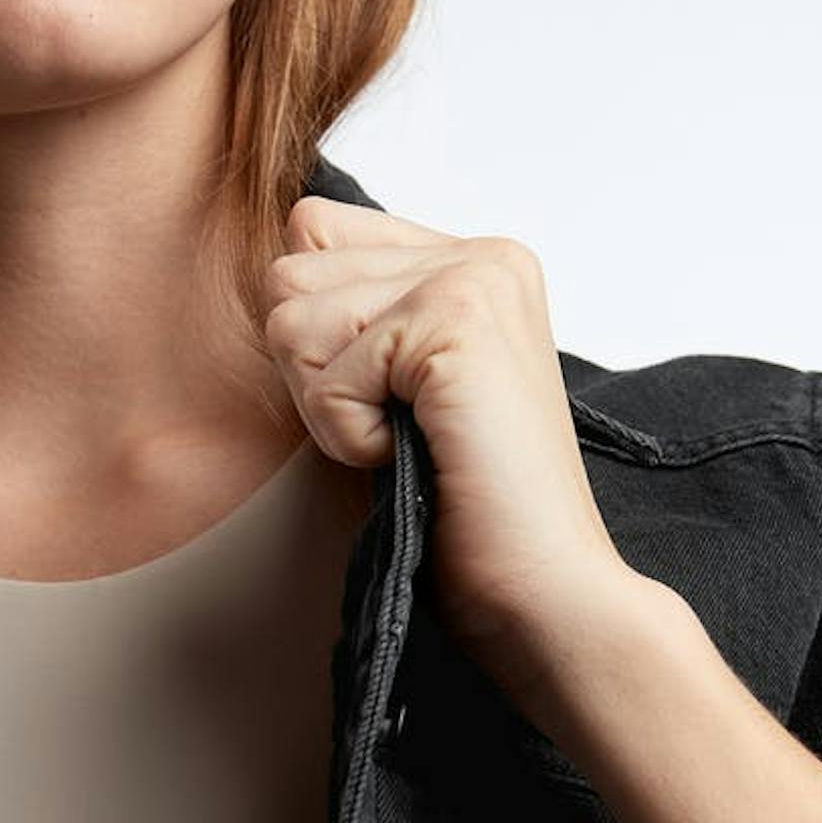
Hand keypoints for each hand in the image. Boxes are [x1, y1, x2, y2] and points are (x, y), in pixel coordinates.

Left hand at [260, 197, 640, 701]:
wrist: (544, 591)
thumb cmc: (468, 514)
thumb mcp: (401, 394)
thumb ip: (356, 319)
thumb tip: (277, 272)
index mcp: (473, 263)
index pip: (313, 232)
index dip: (317, 333)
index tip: (390, 401)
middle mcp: (480, 255)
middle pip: (290, 274)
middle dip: (316, 374)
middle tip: (398, 432)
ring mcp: (473, 279)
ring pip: (292, 319)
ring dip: (331, 409)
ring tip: (408, 445)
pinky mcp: (455, 320)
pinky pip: (324, 372)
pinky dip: (348, 436)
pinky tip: (411, 457)